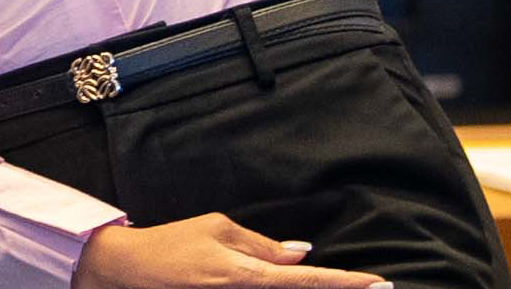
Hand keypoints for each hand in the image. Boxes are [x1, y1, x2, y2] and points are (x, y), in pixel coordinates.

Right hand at [71, 216, 394, 288]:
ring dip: (311, 287)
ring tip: (348, 283)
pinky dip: (283, 288)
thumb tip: (300, 253)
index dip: (347, 282)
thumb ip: (260, 244)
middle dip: (338, 288)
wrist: (129, 269)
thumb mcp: (217, 228)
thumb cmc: (171, 243)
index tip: (380, 283)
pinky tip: (296, 278)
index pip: (309, 280)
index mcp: (248, 274)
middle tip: (381, 287)